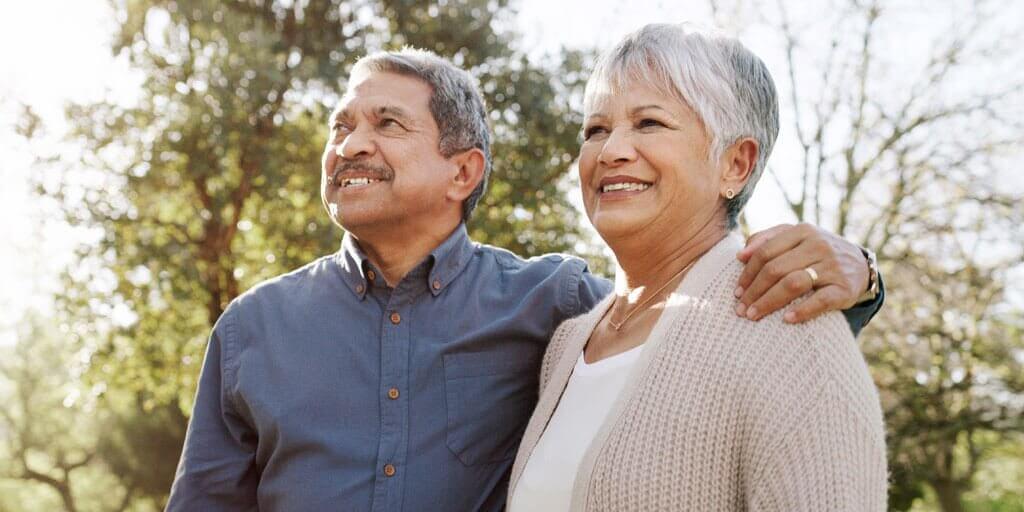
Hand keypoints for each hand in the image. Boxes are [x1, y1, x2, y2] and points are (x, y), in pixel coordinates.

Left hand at [734, 223, 868, 322]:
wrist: (860, 265)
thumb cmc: (817, 253)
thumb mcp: (796, 238)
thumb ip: (767, 239)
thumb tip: (741, 254)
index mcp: (802, 231)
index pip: (765, 252)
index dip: (747, 273)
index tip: (736, 291)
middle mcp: (818, 246)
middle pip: (775, 269)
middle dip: (754, 291)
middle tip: (740, 308)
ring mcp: (832, 266)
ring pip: (793, 283)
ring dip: (769, 302)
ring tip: (753, 315)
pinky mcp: (844, 288)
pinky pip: (820, 300)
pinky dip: (802, 311)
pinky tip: (786, 319)